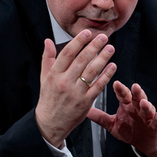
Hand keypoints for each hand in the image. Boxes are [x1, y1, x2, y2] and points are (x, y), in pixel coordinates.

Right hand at [35, 31, 116, 147]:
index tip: (87, 33)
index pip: (67, 53)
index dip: (78, 41)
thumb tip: (48, 41)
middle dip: (94, 46)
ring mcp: (76, 92)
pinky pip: (99, 86)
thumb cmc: (48, 99)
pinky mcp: (86, 102)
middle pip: (82, 60)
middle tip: (103, 37)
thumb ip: (47, 58)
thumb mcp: (44, 78)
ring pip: (92, 71)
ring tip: (110, 48)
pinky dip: (107, 75)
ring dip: (103, 58)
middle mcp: (65, 82)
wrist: (50, 123)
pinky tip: (112, 66)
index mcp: (54, 75)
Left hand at [88, 80, 156, 156]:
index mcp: (127, 106)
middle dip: (136, 92)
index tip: (116, 84)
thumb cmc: (129, 130)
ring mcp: (147, 116)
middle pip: (137, 98)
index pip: (123, 95)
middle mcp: (137, 108)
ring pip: (148, 108)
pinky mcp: (154, 126)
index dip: (120, 90)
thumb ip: (100, 117)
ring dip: (146, 105)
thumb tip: (86, 110)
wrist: (142, 142)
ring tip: (143, 102)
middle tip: (134, 87)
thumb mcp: (112, 124)